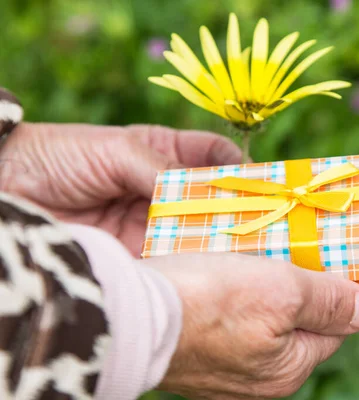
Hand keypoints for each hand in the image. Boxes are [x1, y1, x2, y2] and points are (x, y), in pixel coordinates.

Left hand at [0, 122, 241, 254]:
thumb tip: (209, 193)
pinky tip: (208, 267)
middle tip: (262, 223)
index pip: (215, 158)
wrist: (4, 192)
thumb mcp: (116, 151)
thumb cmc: (55, 156)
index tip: (260, 182)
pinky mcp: (137, 258)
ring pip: (198, 232)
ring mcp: (151, 226)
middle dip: (238, 209)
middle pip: (213, 199)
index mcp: (163, 153)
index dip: (240, 167)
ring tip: (243, 247)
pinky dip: (192, 264)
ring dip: (219, 239)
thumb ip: (164, 170)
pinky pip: (173, 260)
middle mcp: (163, 191)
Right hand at [142, 252, 358, 398]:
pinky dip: (232, 291)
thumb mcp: (283, 292)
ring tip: (257, 249)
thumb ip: (330, 302)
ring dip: (263, 282)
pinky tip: (223, 268)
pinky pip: (227, 317)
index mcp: (286, 369)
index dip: (339, 288)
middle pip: (296, 320)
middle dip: (298, 282)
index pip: (333, 326)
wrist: (127, 313)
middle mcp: (257, 378)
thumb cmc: (210, 302)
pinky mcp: (194, 349)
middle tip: (293, 243)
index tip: (337, 255)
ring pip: (260, 315)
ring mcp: (222, 367)